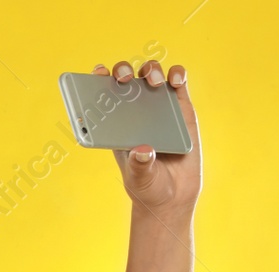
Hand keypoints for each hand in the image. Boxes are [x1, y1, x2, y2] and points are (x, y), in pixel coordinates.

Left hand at [93, 60, 201, 221]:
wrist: (173, 196)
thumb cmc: (147, 186)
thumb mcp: (138, 177)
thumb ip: (139, 165)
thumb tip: (144, 151)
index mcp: (115, 124)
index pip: (103, 95)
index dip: (98, 79)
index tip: (97, 74)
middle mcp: (135, 110)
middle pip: (127, 78)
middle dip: (123, 70)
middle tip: (124, 79)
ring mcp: (158, 106)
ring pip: (151, 74)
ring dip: (151, 70)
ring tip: (154, 82)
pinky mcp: (181, 109)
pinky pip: (179, 83)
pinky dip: (178, 75)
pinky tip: (175, 81)